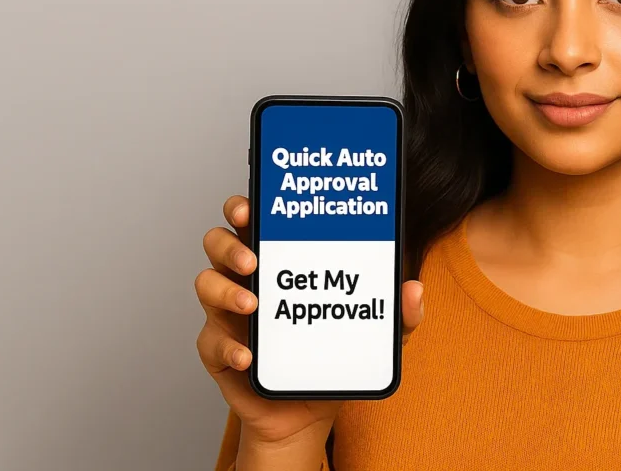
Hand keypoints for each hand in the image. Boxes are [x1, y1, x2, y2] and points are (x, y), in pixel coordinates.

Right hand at [195, 195, 423, 443]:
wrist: (307, 414)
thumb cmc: (331, 358)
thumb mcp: (373, 336)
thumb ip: (399, 315)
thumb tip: (414, 289)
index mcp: (281, 262)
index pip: (254, 221)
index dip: (246, 207)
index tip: (253, 207)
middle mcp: (249, 281)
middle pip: (218, 243)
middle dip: (229, 243)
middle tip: (252, 258)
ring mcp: (228, 315)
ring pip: (205, 284)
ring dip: (225, 290)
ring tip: (254, 306)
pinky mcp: (219, 351)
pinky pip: (210, 342)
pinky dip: (228, 347)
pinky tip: (249, 355)